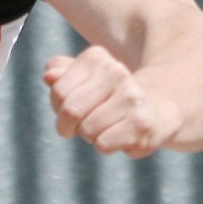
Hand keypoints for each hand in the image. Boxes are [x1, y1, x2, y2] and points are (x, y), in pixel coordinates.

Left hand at [43, 46, 179, 158]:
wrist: (154, 110)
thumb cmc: (106, 95)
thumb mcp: (82, 79)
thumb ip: (61, 74)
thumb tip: (48, 76)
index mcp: (96, 57)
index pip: (58, 90)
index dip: (58, 106)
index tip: (69, 107)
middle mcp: (116, 71)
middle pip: (71, 110)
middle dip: (69, 125)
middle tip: (79, 125)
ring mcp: (131, 96)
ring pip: (87, 130)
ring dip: (89, 136)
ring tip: (104, 127)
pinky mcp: (141, 123)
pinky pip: (103, 145)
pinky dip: (105, 146)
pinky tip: (119, 135)